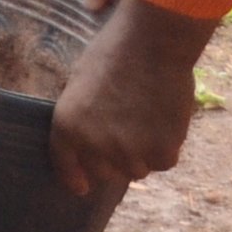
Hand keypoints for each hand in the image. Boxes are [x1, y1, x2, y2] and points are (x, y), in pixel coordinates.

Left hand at [51, 0, 212, 196]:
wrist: (151, 44)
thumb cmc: (115, 54)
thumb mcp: (81, 84)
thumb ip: (83, 118)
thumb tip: (90, 142)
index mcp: (66, 126)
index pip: (65, 163)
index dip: (73, 177)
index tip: (82, 186)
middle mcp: (94, 145)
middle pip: (105, 170)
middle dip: (114, 157)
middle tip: (128, 133)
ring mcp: (128, 152)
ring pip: (137, 169)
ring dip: (142, 153)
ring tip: (148, 120)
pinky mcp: (160, 152)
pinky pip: (163, 163)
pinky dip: (167, 148)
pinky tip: (165, 121)